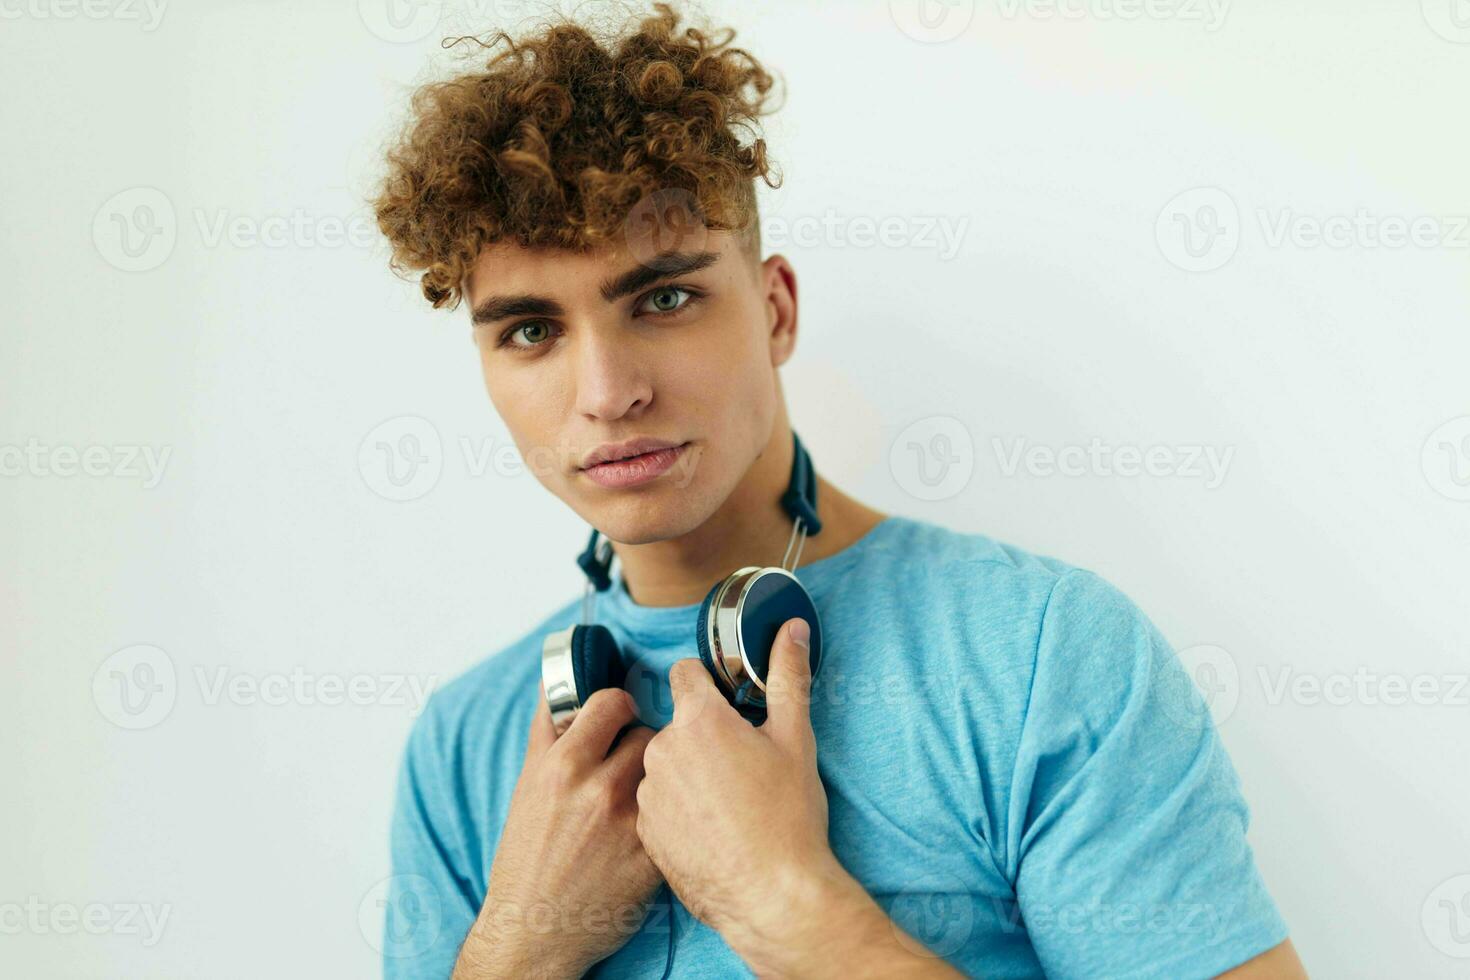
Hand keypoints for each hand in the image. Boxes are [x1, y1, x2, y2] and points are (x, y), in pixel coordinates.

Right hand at [454, 685, 661, 978]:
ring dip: (663, 774)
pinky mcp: (654, 856)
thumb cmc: (527, 856)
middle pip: (647, 734)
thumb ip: (547, 730)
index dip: (619, 705)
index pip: (612, 702)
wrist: (534, 929)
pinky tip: (661, 824)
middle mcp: (598, 789)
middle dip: (642, 743)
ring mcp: (631, 823)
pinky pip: (678, 813)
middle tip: (632, 760)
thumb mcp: (527, 785)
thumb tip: (557, 682)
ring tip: (647, 791)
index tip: (621, 714)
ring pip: (668, 770)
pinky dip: (673, 813)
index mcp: (563, 766)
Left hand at [634, 618, 842, 946]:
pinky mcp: (645, 831)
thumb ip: (788, 675)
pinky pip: (658, 804)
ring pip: (665, 765)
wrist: (773, 896)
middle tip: (739, 765)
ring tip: (727, 803)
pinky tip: (710, 828)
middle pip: (677, 724)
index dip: (708, 684)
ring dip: (688, 773)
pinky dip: (678, 809)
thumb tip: (792, 628)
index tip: (727, 703)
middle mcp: (662, 751)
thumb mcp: (796, 738)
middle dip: (702, 735)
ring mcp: (648, 794)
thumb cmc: (788, 817)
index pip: (684, 674)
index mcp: (698, 721)